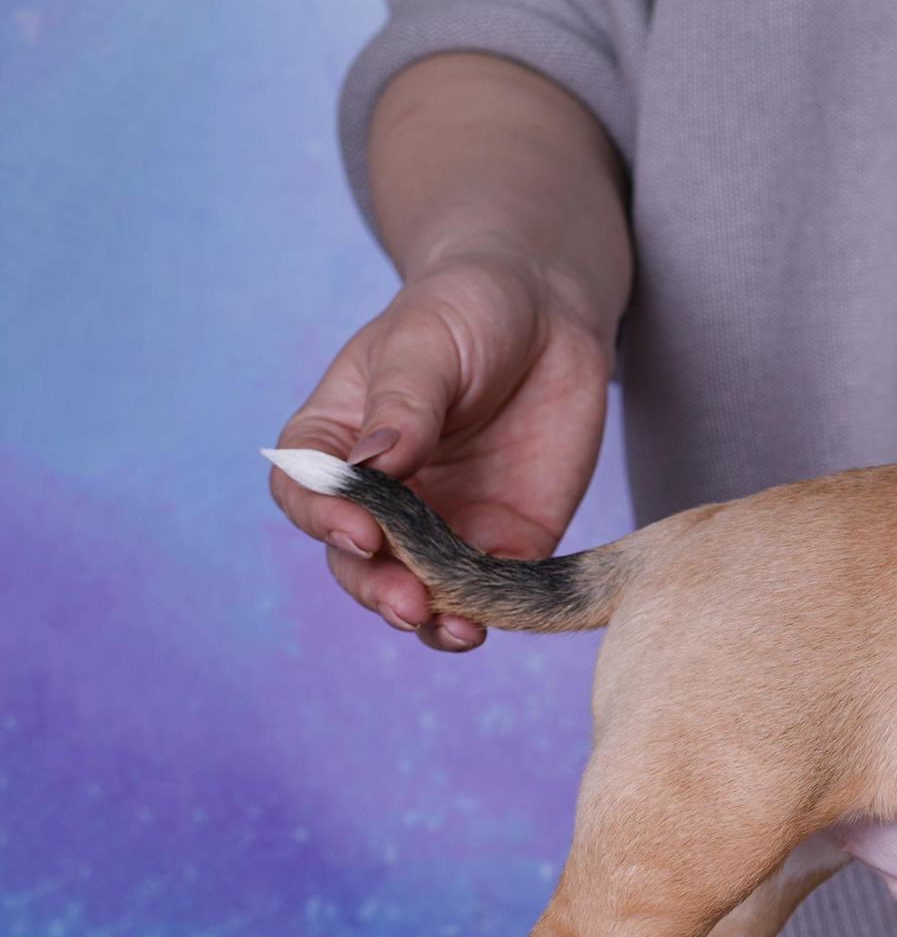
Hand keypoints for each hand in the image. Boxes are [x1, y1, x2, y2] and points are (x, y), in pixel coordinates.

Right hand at [269, 254, 613, 651]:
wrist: (550, 308)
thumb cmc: (469, 306)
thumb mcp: (425, 340)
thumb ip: (403, 404)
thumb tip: (375, 465)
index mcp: (337, 440)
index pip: (305, 492)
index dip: (323, 519)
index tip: (361, 529)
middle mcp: (381, 493)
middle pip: (357, 559)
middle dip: (377, 586)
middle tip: (408, 602)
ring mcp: (442, 521)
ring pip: (419, 587)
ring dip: (431, 617)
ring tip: (456, 630)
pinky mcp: (505, 537)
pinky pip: (492, 588)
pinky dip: (492, 610)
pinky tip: (498, 621)